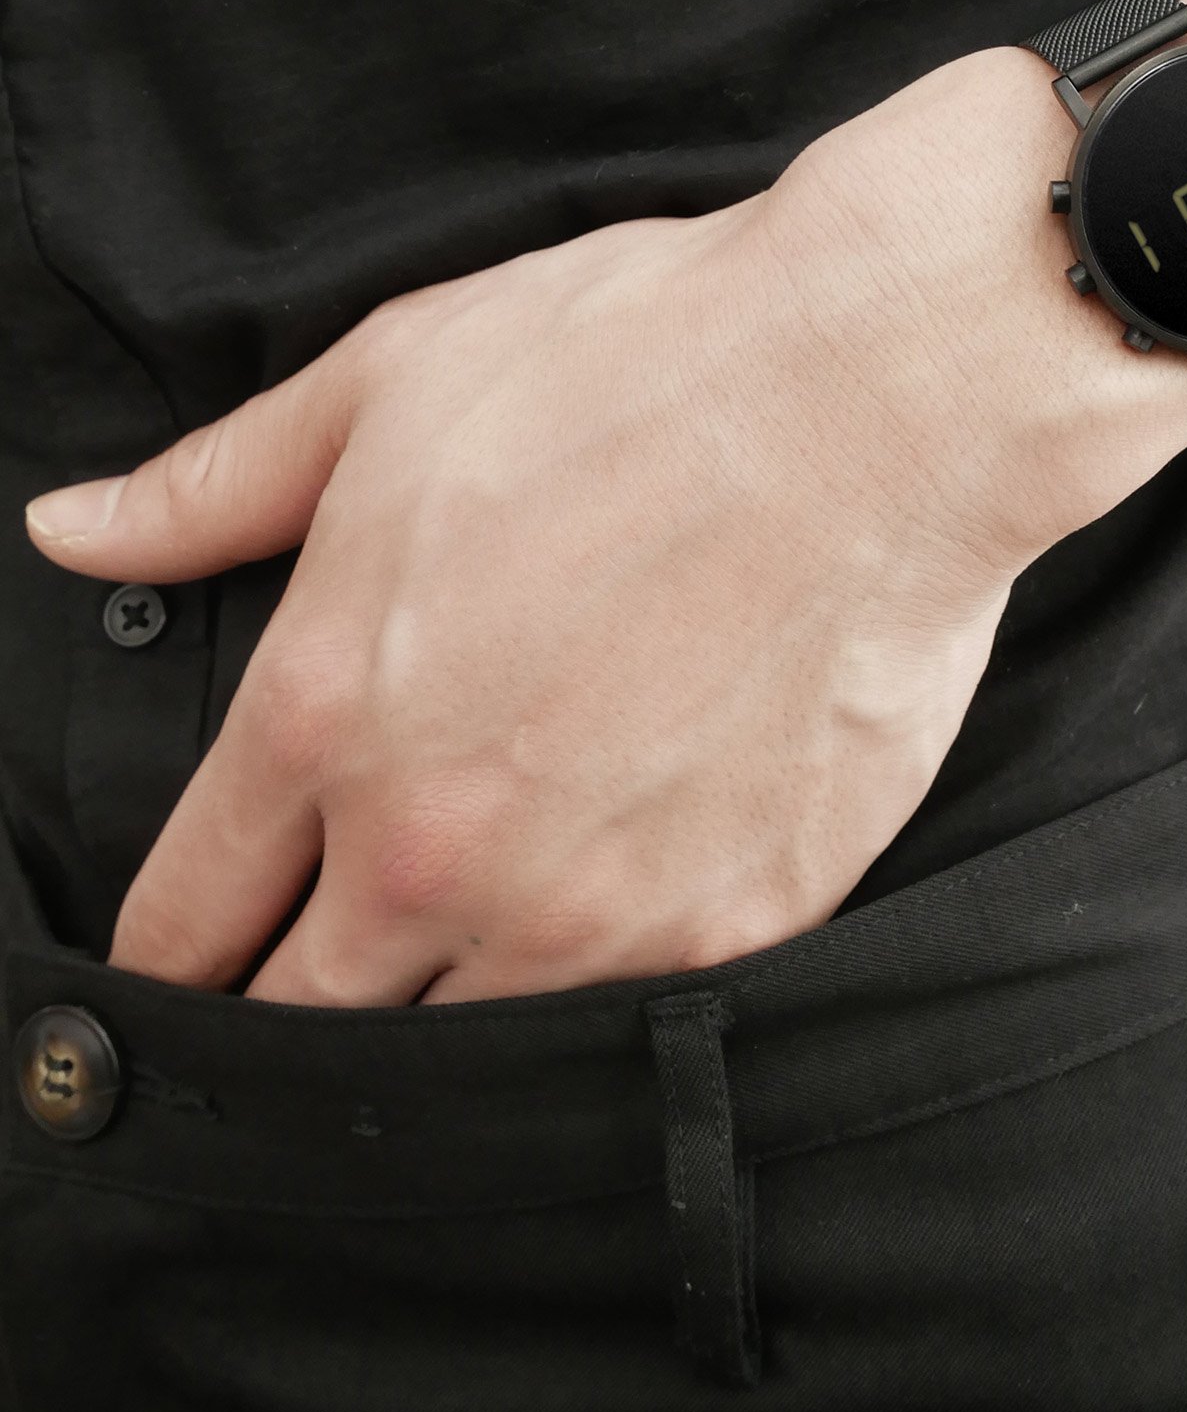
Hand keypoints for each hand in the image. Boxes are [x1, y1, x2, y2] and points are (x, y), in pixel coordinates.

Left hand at [24, 50, 1186, 1003]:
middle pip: (300, 1019)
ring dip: (441, 1010)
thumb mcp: (389, 384)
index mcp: (323, 717)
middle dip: (286, 1002)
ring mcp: (591, 910)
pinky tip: (613, 919)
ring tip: (469, 947)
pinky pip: (622, 1019)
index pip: (186, 914)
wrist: (881, 398)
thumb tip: (73, 534)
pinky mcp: (730, 926)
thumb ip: (216, 489)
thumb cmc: (639, 365)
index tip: (188, 952)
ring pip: (455, 1045)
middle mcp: (435, 848)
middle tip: (318, 965)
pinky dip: (596, 990)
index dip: (169, 948)